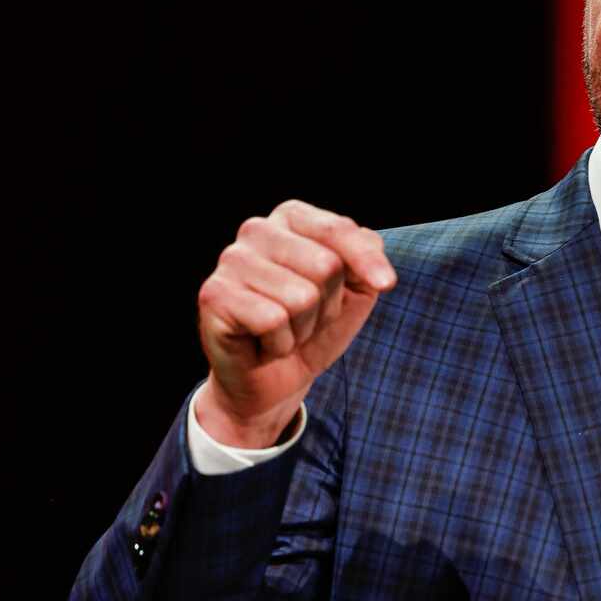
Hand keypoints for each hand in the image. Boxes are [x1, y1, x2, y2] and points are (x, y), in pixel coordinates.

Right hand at [196, 200, 395, 447]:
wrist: (276, 381)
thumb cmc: (313, 329)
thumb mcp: (354, 292)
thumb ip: (367, 258)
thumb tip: (372, 243)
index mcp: (290, 218)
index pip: (338, 228)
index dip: (367, 262)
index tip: (386, 284)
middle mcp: (256, 230)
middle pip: (325, 266)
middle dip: (327, 306)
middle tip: (304, 319)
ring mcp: (231, 260)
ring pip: (300, 297)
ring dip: (302, 329)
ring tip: (284, 331)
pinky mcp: (214, 295)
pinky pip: (272, 320)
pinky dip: (278, 344)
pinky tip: (262, 343)